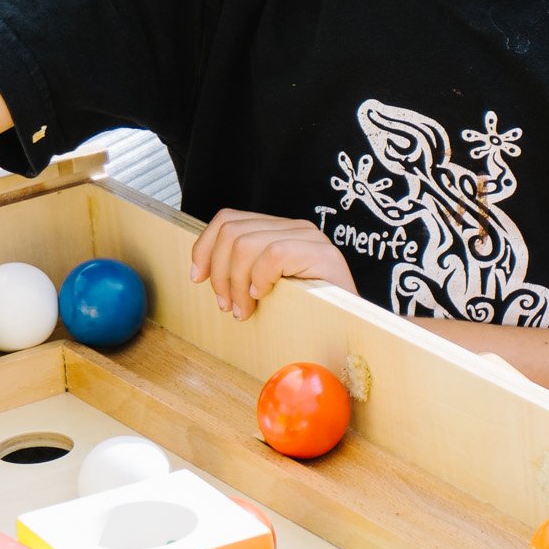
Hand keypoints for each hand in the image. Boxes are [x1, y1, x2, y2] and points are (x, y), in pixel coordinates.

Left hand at [189, 209, 356, 320]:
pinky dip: (261, 278)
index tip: (198, 277)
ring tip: (245, 310)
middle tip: (228, 306)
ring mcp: (309, 237)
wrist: (351, 328)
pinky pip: (273, 254)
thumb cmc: (307, 313)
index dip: (204, 247)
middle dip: (220, 274)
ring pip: (246, 244)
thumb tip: (204, 271)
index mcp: (278, 231)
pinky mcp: (321, 253)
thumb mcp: (267, 288)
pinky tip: (265, 296)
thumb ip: (244, 271)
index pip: (228, 220)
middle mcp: (294, 227)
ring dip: (237, 284)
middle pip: (231, 231)